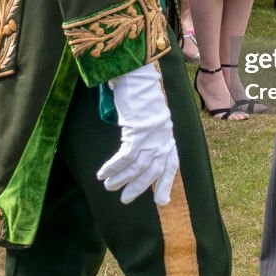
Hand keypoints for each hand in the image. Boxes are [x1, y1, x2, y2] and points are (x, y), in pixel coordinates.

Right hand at [97, 62, 178, 205]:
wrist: (135, 72)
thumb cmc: (138, 93)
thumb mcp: (148, 115)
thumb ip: (147, 132)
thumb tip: (135, 151)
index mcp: (168, 131)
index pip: (172, 162)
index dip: (166, 183)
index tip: (161, 202)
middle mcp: (164, 134)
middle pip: (154, 168)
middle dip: (140, 187)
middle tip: (125, 200)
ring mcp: (152, 132)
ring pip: (138, 165)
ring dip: (122, 179)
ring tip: (109, 187)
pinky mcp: (138, 128)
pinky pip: (126, 156)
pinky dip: (114, 167)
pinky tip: (102, 173)